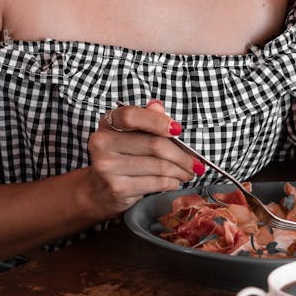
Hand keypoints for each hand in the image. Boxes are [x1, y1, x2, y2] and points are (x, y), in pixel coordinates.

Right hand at [85, 100, 197, 218]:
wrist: (99, 190)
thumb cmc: (122, 156)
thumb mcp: (131, 134)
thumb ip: (146, 118)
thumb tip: (158, 106)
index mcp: (107, 123)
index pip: (132, 116)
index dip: (157, 121)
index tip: (178, 130)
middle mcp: (102, 143)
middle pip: (154, 144)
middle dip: (182, 155)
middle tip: (196, 162)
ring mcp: (108, 167)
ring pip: (158, 166)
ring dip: (180, 170)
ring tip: (189, 172)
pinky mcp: (117, 188)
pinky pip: (155, 183)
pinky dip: (171, 182)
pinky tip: (175, 181)